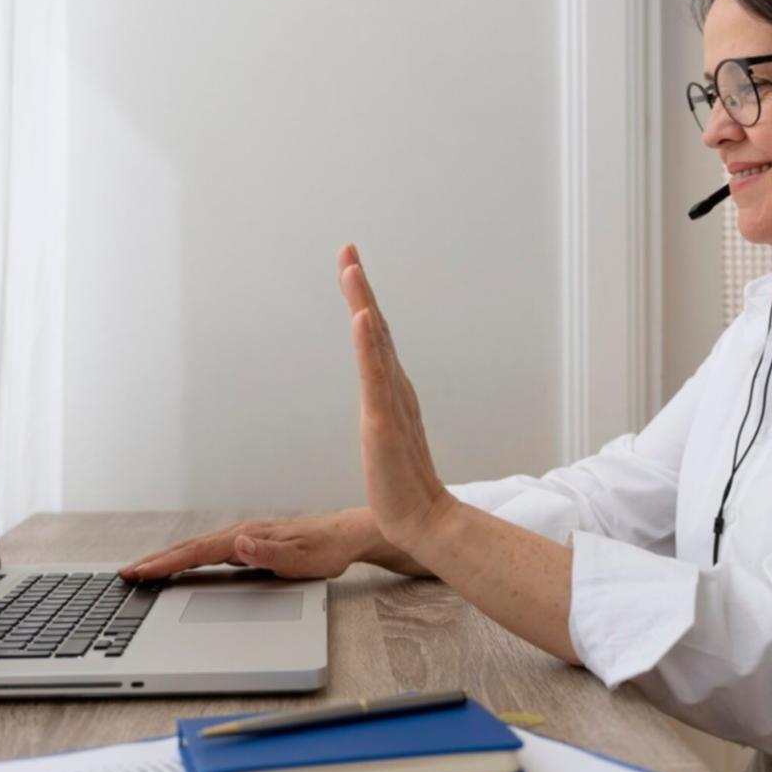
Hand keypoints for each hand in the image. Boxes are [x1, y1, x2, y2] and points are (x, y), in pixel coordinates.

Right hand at [118, 511, 371, 580]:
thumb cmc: (326, 549)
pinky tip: (181, 566)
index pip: (199, 551)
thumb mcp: (301, 558)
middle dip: (157, 560)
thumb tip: (237, 544)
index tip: (142, 571)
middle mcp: (242, 534)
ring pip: (198, 549)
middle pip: (191, 547)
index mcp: (248, 537)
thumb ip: (268, 554)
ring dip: (169, 558)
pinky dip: (188, 558)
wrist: (345, 537)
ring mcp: (244, 538)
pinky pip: (210, 552)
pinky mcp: (249, 545)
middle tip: (127, 573)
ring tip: (143, 570)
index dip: (167, 563)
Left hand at [337, 244, 457, 552]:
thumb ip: (385, 411)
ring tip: (351, 268)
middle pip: (376, 327)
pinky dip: (369, 344)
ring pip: (376, 343)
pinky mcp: (384, 422)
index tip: (350, 264)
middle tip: (348, 250)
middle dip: (360, 287)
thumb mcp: (386, 436)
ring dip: (363, 302)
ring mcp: (392, 402)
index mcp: (393, 390)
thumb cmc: (402, 484)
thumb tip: (380, 395)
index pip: (375, 337)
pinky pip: (376, 376)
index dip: (362, 299)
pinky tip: (362, 317)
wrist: (423, 521)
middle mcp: (396, 388)